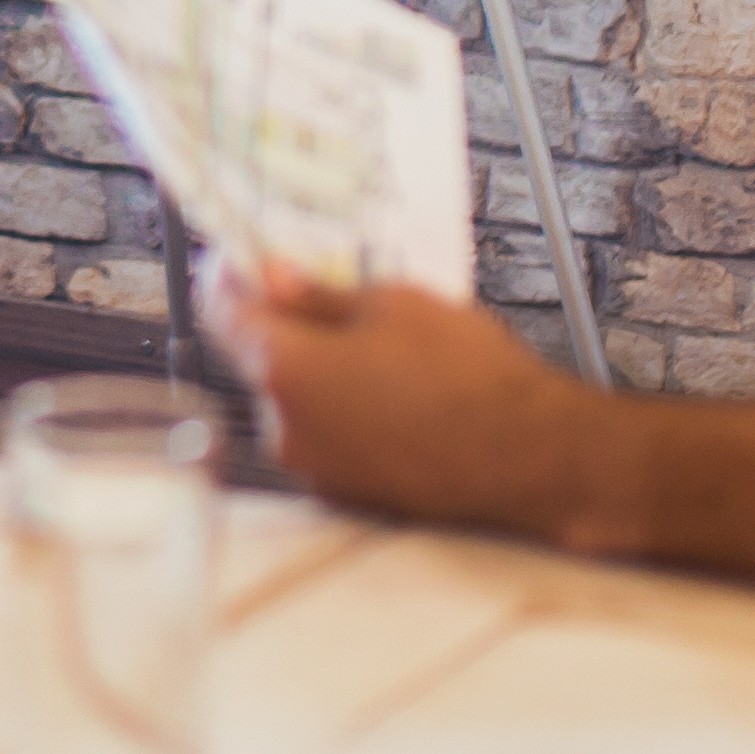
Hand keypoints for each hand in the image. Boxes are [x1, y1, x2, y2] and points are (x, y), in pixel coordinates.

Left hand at [224, 261, 612, 543]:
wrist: (532, 459)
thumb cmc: (472, 378)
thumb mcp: (395, 305)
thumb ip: (320, 295)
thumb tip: (275, 278)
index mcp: (286, 370)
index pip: (222, 313)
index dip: (229, 277)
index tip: (242, 258)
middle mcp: (284, 429)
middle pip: (259, 359)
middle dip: (286, 325)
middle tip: (331, 296)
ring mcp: (313, 469)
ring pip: (294, 401)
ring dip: (318, 372)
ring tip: (383, 352)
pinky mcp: (344, 495)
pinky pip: (326, 437)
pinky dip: (344, 412)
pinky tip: (395, 396)